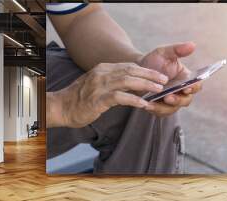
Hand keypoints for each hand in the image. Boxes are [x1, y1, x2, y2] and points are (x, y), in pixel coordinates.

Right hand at [48, 63, 167, 127]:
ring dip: (145, 85)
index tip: (159, 75)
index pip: (128, 66)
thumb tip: (135, 87)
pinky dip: (133, 100)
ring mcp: (99, 86)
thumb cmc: (81, 98)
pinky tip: (144, 104)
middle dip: (150, 75)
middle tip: (164, 80)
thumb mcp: (98, 85)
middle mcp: (101, 74)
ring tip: (158, 90)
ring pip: (127, 81)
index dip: (146, 70)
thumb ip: (114, 83)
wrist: (61, 107)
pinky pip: (119, 97)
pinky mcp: (97, 99)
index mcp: (103, 69)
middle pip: (131, 71)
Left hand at [138, 42, 201, 115]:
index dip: (194, 87)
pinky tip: (146, 105)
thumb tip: (193, 45)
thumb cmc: (154, 60)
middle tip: (168, 97)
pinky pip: (160, 112)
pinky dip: (155, 110)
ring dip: (164, 107)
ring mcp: (171, 101)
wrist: (136, 69)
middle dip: (178, 100)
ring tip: (154, 103)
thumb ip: (177, 49)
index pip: (196, 85)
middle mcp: (181, 92)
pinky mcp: (160, 107)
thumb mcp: (164, 52)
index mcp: (186, 79)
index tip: (187, 87)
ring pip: (173, 109)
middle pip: (186, 100)